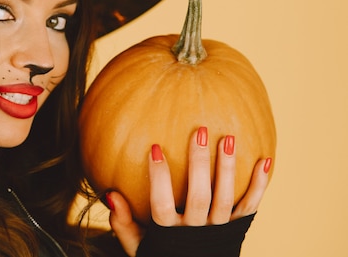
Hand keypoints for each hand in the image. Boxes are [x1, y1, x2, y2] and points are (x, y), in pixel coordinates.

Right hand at [107, 127, 271, 255]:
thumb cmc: (162, 254)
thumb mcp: (138, 245)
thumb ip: (123, 223)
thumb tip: (111, 194)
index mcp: (169, 235)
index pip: (162, 203)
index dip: (159, 177)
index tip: (154, 148)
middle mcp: (196, 231)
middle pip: (199, 196)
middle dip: (199, 163)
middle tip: (200, 131)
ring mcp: (219, 231)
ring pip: (224, 198)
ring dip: (227, 168)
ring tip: (228, 139)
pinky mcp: (238, 230)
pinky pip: (250, 207)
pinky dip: (259, 186)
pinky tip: (265, 161)